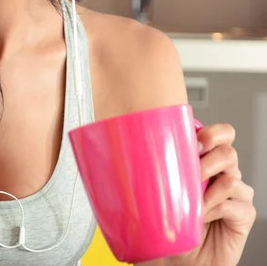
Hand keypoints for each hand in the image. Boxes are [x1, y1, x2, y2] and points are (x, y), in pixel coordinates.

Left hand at [168, 123, 255, 265]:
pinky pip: (234, 203)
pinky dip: (214, 208)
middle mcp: (224, 172)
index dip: (212, 134)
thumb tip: (142, 145)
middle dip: (209, 158)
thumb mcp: (162, 188)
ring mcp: (236, 193)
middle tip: (193, 171)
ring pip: (232, 175)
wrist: (180, 256)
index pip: (222, 133)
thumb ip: (161, 166)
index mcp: (206, 158)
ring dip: (208, 187)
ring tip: (192, 202)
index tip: (193, 143)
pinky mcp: (244, 214)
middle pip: (228, 150)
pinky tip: (201, 217)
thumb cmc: (170, 220)